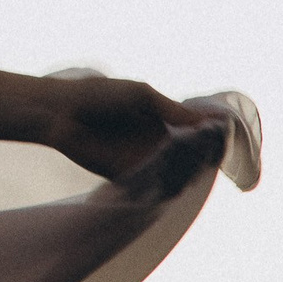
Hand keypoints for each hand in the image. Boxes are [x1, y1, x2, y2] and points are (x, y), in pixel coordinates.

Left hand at [38, 76, 203, 181]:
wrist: (59, 110)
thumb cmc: (97, 95)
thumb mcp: (140, 95)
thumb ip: (172, 110)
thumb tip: (209, 123)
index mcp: (160, 124)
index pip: (195, 137)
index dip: (210, 139)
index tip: (223, 137)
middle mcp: (155, 146)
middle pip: (191, 159)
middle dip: (202, 157)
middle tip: (207, 151)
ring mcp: (142, 163)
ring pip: (177, 175)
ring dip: (188, 170)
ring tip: (191, 160)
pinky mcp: (127, 178)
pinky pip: (155, 186)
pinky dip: (169, 182)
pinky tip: (175, 173)